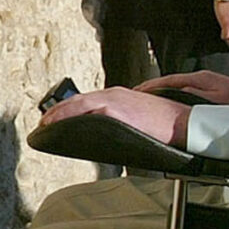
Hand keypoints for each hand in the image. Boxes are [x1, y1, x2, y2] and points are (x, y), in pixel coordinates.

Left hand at [41, 85, 189, 148]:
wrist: (184, 122)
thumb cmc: (166, 124)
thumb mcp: (140, 119)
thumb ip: (121, 121)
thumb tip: (106, 134)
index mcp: (120, 96)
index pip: (89, 100)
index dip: (70, 108)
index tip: (56, 117)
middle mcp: (115, 94)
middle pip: (79, 100)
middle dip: (59, 111)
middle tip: (44, 122)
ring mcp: (115, 99)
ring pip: (79, 104)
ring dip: (61, 114)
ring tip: (47, 124)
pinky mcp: (116, 109)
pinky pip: (87, 111)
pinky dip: (71, 116)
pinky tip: (61, 125)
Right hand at [137, 69, 228, 105]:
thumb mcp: (213, 100)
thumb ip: (193, 95)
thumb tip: (175, 93)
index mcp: (199, 79)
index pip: (169, 80)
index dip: (152, 86)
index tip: (138, 90)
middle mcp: (200, 78)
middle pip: (170, 81)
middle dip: (153, 87)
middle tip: (137, 93)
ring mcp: (204, 82)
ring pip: (176, 85)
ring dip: (161, 90)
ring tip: (148, 97)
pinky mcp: (208, 88)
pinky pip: (183, 89)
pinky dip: (171, 93)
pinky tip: (167, 99)